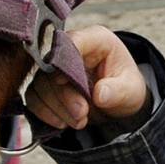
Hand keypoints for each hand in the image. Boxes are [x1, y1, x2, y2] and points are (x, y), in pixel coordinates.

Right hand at [25, 26, 145, 130]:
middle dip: (64, 96)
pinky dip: (45, 113)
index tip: (65, 81)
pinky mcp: (45, 86)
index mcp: (95, 40)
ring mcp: (55, 67)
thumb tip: (100, 94)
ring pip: (40, 84)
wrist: (118, 101)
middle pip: (51, 67)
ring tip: (80, 122)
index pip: (72, 41)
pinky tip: (62, 123)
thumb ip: (118, 90)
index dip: (64, 60)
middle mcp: (70, 49)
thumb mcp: (131, 90)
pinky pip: (33, 97)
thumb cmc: (125, 87)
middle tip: (82, 115)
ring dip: (57, 108)